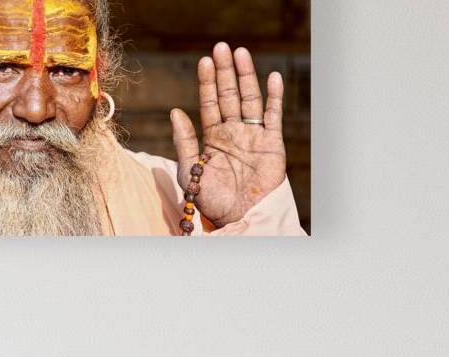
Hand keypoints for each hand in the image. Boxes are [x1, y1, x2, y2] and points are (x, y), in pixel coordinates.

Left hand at [171, 42, 286, 227]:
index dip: (207, 82)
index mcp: (213, 137)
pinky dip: (274, 97)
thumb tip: (175, 111)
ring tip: (240, 53)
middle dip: (224, 72)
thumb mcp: (190, 170)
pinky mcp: (271, 143)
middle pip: (229, 95)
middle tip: (220, 48)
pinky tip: (272, 77)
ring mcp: (253, 135)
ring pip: (249, 99)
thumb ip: (184, 141)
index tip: (204, 61)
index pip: (209, 103)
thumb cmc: (211, 199)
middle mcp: (233, 132)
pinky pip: (273, 116)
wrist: (238, 217)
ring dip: (246, 76)